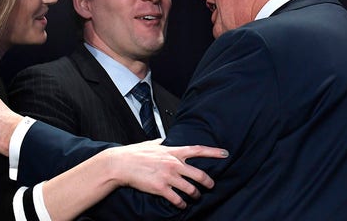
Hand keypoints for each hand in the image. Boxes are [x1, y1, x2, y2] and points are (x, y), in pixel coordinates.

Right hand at [105, 139, 227, 207]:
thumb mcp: (151, 144)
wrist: (121, 164)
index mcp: (173, 151)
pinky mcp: (161, 188)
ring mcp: (168, 176)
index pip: (198, 150)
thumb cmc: (134, 153)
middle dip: (208, 182)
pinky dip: (182, 204)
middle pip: (199, 174)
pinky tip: (181, 205)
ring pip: (191, 189)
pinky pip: (177, 199)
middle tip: (211, 186)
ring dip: (195, 195)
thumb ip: (160, 143)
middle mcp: (173, 164)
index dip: (213, 152)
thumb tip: (163, 140)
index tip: (225, 153)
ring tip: (195, 198)